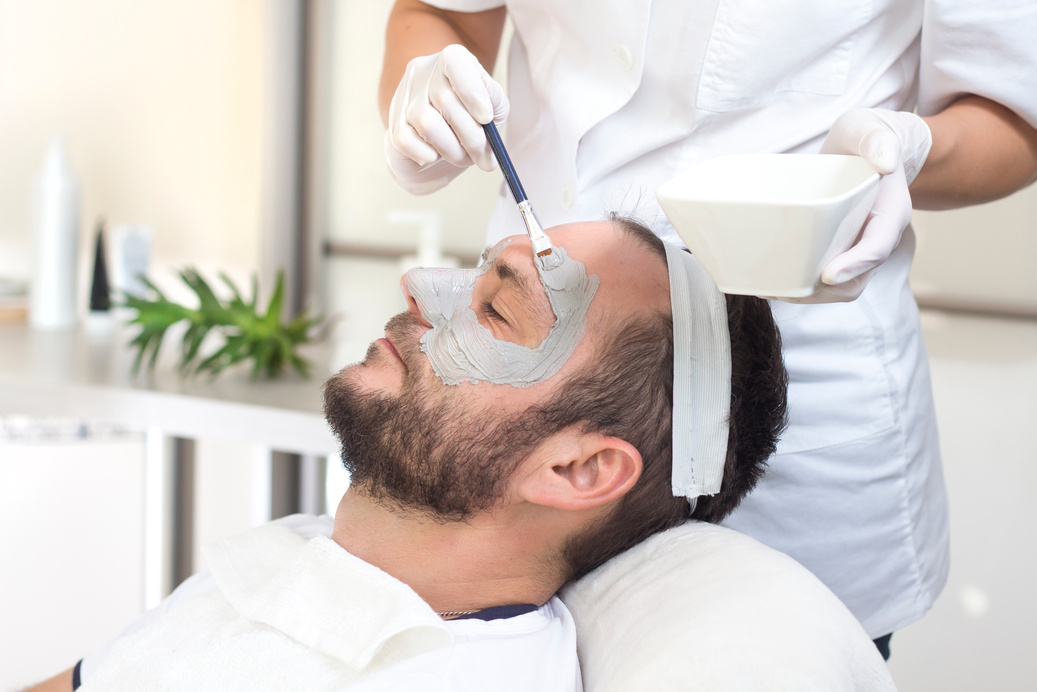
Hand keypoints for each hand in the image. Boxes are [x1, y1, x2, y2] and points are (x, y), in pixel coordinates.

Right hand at [385, 44, 508, 194]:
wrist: (442, 140)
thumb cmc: (472, 119)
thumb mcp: (493, 107)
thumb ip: (495, 106)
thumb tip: (487, 119)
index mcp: (453, 59)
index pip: (455, 61)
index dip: (472, 91)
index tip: (486, 119)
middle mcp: (425, 70)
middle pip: (446, 102)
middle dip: (472, 138)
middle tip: (486, 160)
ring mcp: (405, 95)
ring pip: (428, 124)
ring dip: (452, 150)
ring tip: (463, 157)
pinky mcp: (393, 121)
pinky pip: (407, 141)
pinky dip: (427, 155)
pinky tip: (436, 155)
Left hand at [782, 109, 931, 302]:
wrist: (863, 148)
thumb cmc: (865, 138)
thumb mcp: (870, 128)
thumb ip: (877, 139)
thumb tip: (884, 162)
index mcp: (892, 213)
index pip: (878, 247)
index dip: (856, 265)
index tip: (828, 275)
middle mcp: (877, 238)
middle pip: (856, 280)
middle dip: (823, 292)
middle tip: (785, 291)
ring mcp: (856, 248)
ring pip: (838, 288)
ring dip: (807, 295)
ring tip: (773, 290)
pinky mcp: (836, 250)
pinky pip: (823, 278)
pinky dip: (801, 284)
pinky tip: (773, 282)